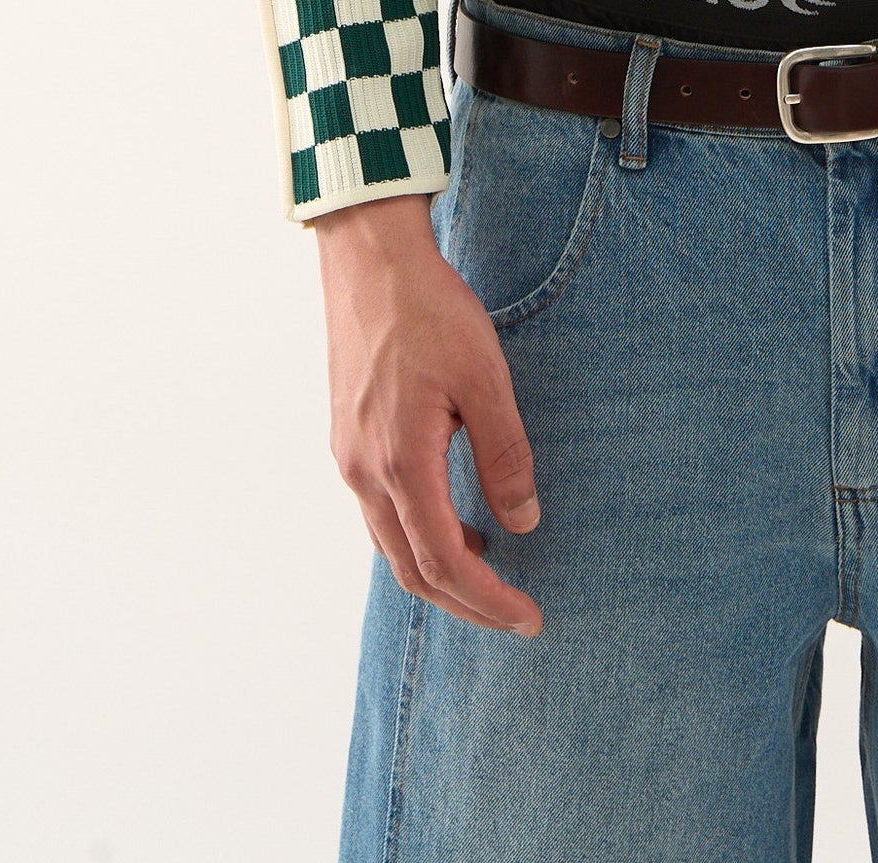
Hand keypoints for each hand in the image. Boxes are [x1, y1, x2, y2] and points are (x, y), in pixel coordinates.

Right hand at [313, 193, 543, 634]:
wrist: (369, 260)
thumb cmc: (429, 310)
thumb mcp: (484, 378)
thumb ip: (505, 455)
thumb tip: (524, 523)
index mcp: (400, 462)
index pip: (444, 561)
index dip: (488, 600)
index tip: (528, 617)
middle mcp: (365, 472)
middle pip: (413, 570)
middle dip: (466, 602)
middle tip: (515, 614)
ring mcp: (350, 458)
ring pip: (393, 545)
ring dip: (440, 570)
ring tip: (492, 570)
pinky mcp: (348, 439)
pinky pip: (381, 513)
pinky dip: (418, 535)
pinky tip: (454, 518)